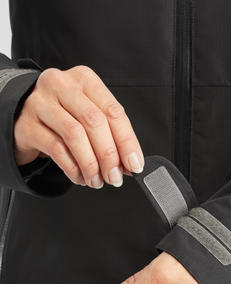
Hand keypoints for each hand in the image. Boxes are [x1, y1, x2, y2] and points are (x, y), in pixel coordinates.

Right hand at [14, 65, 143, 187]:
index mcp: (85, 80)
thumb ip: (110, 135)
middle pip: (94, 121)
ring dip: (91, 164)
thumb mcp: (89, 115)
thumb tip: (130, 163)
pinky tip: (81, 177)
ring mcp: (40, 103)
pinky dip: (73, 168)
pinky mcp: (26, 124)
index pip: (113, 111)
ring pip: (74, 135)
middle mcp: (62, 85)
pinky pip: (56, 149)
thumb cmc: (63, 114)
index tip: (134, 164)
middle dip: (109, 155)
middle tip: (115, 176)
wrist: (20, 113)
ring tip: (97, 180)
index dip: (127, 142)